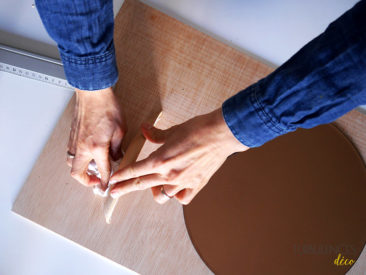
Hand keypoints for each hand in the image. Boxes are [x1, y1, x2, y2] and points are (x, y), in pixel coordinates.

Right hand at [67, 87, 125, 188]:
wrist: (93, 92)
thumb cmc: (107, 107)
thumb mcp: (120, 130)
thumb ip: (117, 148)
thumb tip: (116, 158)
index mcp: (97, 147)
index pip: (101, 171)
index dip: (105, 181)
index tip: (107, 186)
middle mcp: (82, 146)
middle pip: (77, 173)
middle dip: (86, 181)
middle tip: (96, 181)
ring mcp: (75, 141)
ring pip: (71, 163)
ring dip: (80, 170)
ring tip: (91, 170)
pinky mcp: (72, 135)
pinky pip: (71, 153)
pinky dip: (77, 159)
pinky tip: (87, 156)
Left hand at [109, 108, 248, 203]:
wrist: (220, 134)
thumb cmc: (198, 130)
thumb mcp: (172, 130)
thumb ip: (155, 134)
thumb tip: (145, 130)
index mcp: (161, 159)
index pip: (135, 170)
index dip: (121, 176)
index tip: (112, 181)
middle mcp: (169, 174)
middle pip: (141, 184)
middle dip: (125, 188)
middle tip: (114, 192)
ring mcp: (183, 182)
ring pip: (162, 195)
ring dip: (155, 190)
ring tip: (154, 185)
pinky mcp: (196, 185)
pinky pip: (183, 198)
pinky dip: (177, 196)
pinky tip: (176, 190)